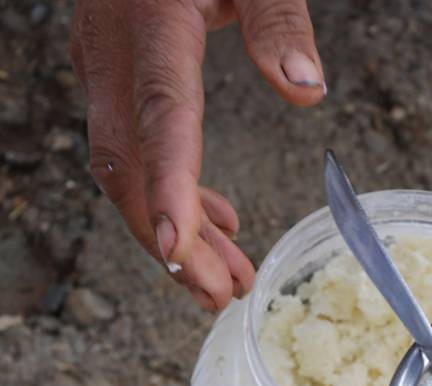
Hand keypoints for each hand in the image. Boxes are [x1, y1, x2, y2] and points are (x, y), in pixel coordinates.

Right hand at [70, 0, 326, 310]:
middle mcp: (116, 55)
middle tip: (220, 294)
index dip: (167, 185)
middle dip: (173, 238)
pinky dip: (175, 191)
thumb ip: (279, 19)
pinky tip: (219, 219)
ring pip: (130, 166)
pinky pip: (138, 147)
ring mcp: (107, 66)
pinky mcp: (117, 72)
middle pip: (133, 163)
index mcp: (152, 25)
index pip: (159, 116)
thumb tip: (307, 90)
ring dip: (176, 228)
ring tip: (225, 280)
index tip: (177, 247)